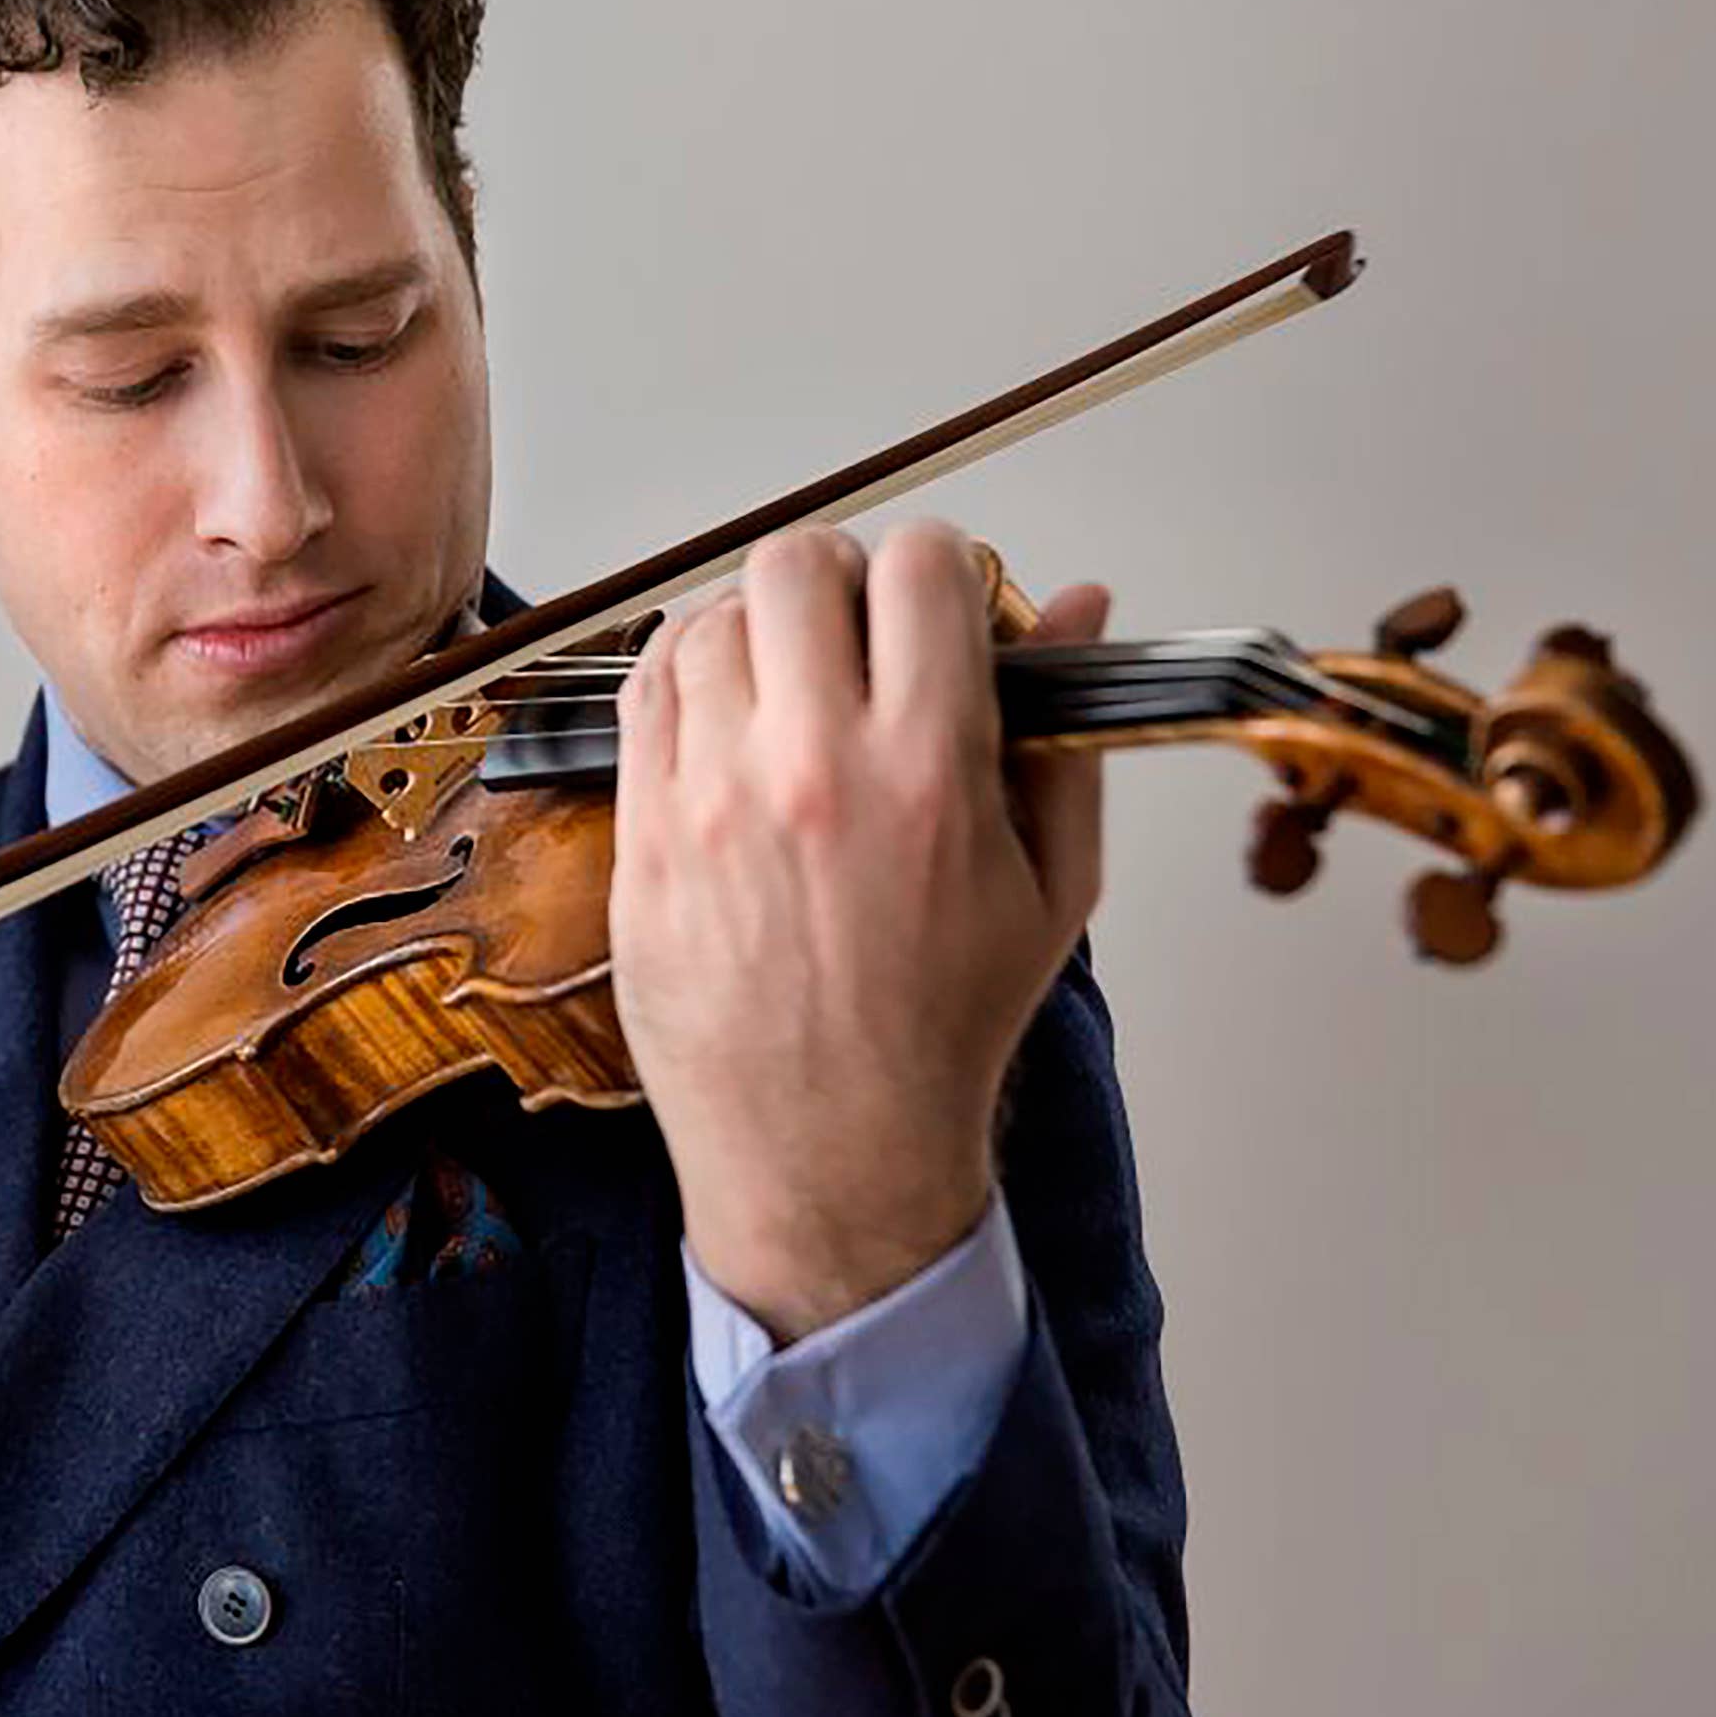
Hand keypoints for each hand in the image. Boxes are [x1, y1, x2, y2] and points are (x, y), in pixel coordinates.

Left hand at [607, 519, 1108, 1341]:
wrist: (830, 1152)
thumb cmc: (942, 1030)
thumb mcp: (1052, 886)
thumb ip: (1062, 729)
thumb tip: (1074, 604)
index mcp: (927, 772)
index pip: (920, 568)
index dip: (938, 566)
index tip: (940, 601)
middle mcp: (809, 770)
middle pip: (795, 564)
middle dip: (836, 574)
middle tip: (855, 623)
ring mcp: (709, 800)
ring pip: (708, 618)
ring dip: (755, 625)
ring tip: (789, 677)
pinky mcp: (641, 836)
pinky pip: (643, 693)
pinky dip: (684, 671)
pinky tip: (722, 707)